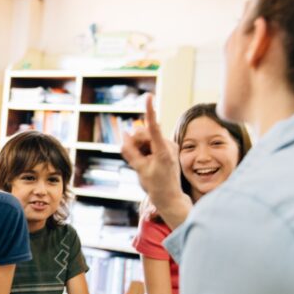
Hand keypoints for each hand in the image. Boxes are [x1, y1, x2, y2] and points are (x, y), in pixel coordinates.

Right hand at [120, 94, 188, 211]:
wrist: (170, 197)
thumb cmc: (155, 185)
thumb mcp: (139, 169)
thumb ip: (130, 151)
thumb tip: (124, 134)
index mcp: (163, 151)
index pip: (153, 127)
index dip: (150, 111)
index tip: (148, 97)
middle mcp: (168, 145)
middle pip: (144, 133)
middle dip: (135, 142)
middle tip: (133, 157)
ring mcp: (169, 146)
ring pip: (146, 138)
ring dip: (140, 147)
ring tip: (143, 163)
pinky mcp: (168, 148)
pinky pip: (151, 143)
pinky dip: (145, 150)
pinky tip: (147, 161)